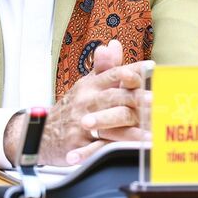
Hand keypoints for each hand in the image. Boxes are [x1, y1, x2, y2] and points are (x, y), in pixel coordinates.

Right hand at [2, 40, 152, 166]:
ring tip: (151, 131)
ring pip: (109, 123)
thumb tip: (114, 45)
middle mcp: (85, 101)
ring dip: (132, 128)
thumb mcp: (86, 85)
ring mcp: (80, 122)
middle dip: (135, 98)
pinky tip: (132, 153)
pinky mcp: (77, 143)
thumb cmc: (71, 108)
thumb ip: (104, 67)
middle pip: (113, 97)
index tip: (152, 67)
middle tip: (156, 100)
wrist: (40, 133)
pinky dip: (115, 150)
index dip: (132, 70)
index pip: (113, 73)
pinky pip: (98, 146)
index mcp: (90, 85)